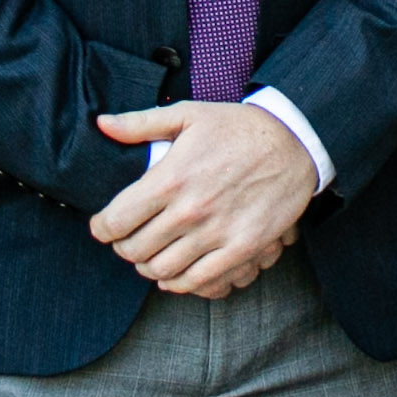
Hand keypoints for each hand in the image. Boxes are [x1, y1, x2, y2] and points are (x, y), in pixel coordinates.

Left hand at [92, 101, 319, 297]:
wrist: (295, 143)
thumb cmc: (238, 128)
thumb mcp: (189, 115)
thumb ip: (141, 123)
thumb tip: (102, 124)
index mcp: (171, 178)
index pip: (115, 221)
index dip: (102, 228)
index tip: (105, 226)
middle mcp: (189, 210)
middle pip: (134, 250)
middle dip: (124, 247)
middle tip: (129, 239)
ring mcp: (216, 232)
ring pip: (160, 270)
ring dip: (148, 266)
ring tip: (152, 254)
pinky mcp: (241, 248)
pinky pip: (196, 280)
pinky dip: (177, 282)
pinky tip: (175, 270)